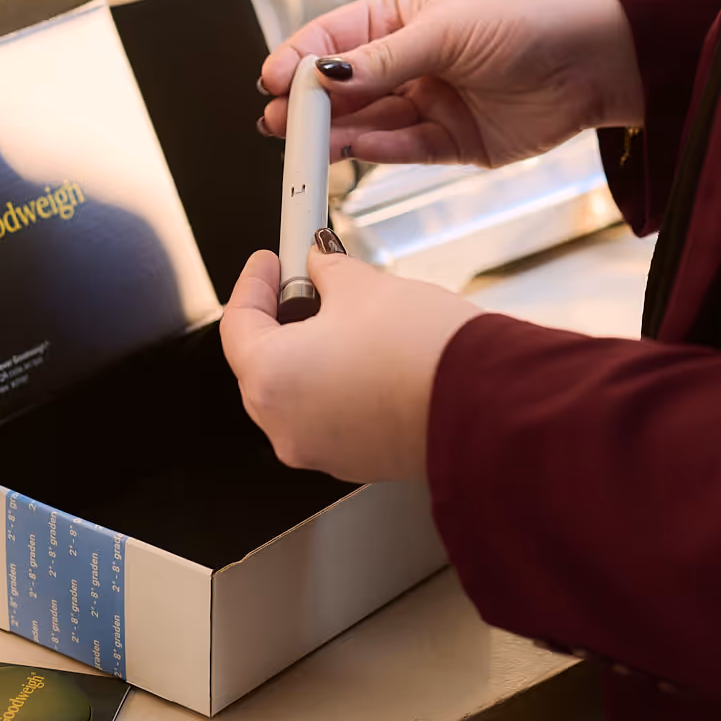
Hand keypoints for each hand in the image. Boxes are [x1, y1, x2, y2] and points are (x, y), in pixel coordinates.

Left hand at [220, 242, 482, 482]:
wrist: (482, 402)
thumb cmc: (423, 354)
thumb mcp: (363, 287)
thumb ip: (326, 271)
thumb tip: (318, 263)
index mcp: (270, 379)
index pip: (237, 322)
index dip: (254, 282)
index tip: (269, 260)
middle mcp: (283, 424)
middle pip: (262, 360)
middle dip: (283, 317)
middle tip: (306, 281)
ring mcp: (317, 448)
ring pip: (297, 390)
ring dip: (312, 351)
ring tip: (346, 316)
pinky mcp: (353, 460)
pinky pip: (329, 414)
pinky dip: (337, 384)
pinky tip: (368, 356)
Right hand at [257, 0, 640, 167]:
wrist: (594, 61)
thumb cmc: (528, 20)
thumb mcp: (445, 31)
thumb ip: (383, 59)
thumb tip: (324, 74)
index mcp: (401, 16)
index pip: (334, 38)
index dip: (300, 58)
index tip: (270, 79)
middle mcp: (410, 60)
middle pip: (345, 86)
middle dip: (309, 103)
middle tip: (276, 120)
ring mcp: (428, 102)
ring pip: (369, 122)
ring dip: (336, 132)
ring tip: (301, 142)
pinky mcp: (451, 142)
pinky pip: (403, 149)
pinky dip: (376, 152)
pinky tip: (350, 151)